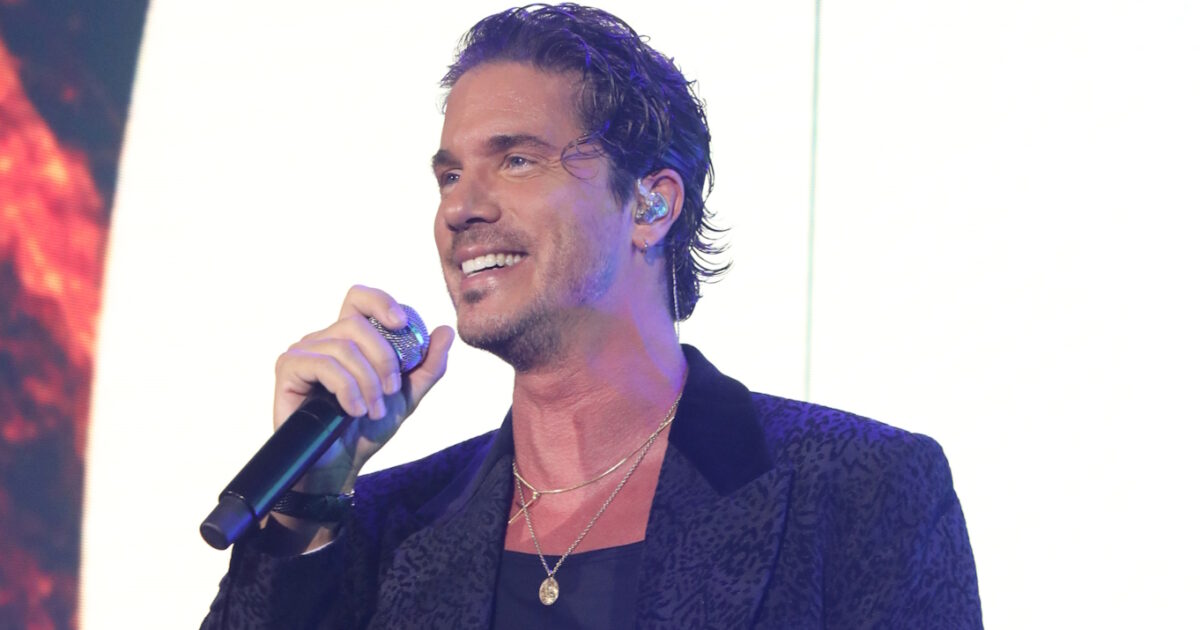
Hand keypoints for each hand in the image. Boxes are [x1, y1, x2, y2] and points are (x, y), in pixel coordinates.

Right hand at [272, 285, 453, 494]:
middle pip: (357, 324)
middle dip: (383, 359)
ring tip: (373, 411)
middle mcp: (324, 339)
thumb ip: (427, 365)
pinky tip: (353, 410)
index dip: (381, 301)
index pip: (360, 298)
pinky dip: (346, 388)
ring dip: (367, 382)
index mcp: (350, 338)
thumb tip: (445, 330)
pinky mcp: (288, 368)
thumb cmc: (368, 430)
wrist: (340, 466)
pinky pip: (323, 364)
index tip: (402, 324)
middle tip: (391, 391)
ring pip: (343, 346)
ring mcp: (303, 352)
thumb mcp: (407, 396)